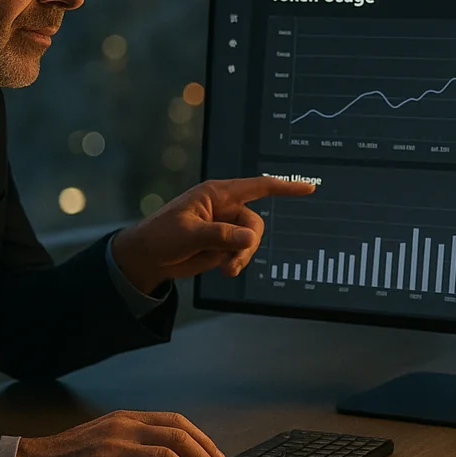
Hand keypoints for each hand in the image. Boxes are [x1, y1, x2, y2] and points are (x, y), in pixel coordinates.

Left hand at [109, 176, 315, 290]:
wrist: (147, 259)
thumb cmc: (161, 236)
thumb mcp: (189, 233)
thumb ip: (221, 235)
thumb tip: (250, 238)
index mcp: (216, 195)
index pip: (257, 187)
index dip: (284, 186)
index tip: (308, 187)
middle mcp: (224, 209)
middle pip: (255, 223)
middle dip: (248, 244)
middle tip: (232, 261)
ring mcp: (224, 227)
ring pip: (250, 241)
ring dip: (241, 257)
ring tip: (225, 269)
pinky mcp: (222, 244)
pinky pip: (242, 253)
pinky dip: (236, 262)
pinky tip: (222, 270)